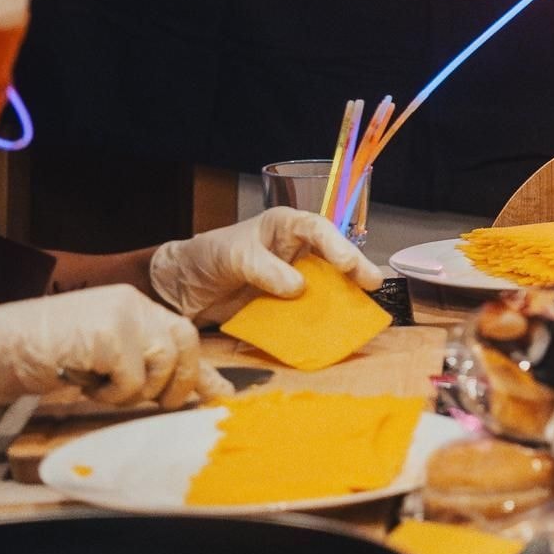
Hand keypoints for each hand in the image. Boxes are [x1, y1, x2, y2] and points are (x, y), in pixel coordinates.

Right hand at [0, 285, 227, 409]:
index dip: (200, 368)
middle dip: (180, 381)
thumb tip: (183, 391)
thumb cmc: (41, 353)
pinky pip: (131, 380)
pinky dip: (111, 394)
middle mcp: (133, 304)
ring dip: (135, 391)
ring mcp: (122, 317)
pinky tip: (85, 383)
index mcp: (132, 304)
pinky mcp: (109, 337)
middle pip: (184, 343)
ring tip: (101, 388)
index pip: (182, 333)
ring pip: (160, 365)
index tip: (220, 393)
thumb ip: (138, 361)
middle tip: (162, 403)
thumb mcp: (99, 354)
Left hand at [147, 206, 383, 325]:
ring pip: (326, 282)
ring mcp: (292, 278)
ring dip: (343, 294)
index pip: (317, 229)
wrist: (181, 289)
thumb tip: (299, 287)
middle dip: (354, 268)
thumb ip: (264, 269)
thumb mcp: (233, 257)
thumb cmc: (206, 257)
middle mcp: (295, 250)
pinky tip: (335, 327)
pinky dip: (320, 318)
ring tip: (363, 307)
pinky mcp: (285, 304)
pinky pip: (307, 309)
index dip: (336, 244)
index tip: (347, 263)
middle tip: (372, 283)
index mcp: (284, 227)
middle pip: (332, 255)